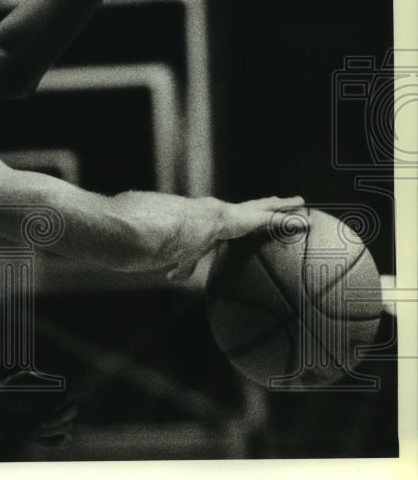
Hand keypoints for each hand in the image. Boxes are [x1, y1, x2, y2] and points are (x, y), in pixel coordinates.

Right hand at [166, 196, 304, 283]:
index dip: (244, 214)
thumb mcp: (186, 256)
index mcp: (220, 219)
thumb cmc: (186, 239)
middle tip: (281, 200)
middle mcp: (236, 211)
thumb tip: (172, 279)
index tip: (250, 213)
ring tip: (300, 202)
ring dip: (286, 205)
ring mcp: (248, 213)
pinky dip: (294, 222)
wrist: (193, 225)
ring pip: (272, 207)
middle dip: (269, 202)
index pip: (235, 215)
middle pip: (257, 205)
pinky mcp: (257, 218)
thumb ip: (185, 267)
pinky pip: (281, 220)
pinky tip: (307, 222)